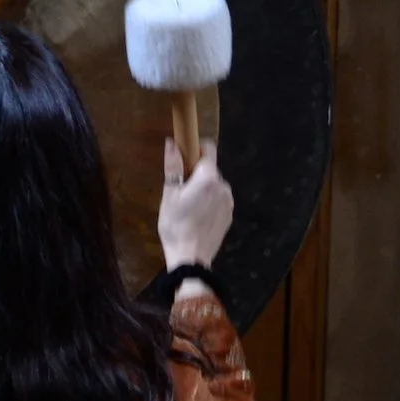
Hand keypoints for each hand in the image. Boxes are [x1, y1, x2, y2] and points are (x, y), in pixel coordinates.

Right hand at [158, 137, 231, 285]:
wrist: (190, 258)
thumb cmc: (175, 224)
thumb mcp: (169, 194)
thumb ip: (173, 166)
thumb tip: (172, 142)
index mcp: (208, 178)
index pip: (209, 149)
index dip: (196, 150)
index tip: (184, 161)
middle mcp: (223, 186)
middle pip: (211, 169)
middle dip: (197, 174)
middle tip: (180, 190)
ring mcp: (229, 201)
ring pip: (215, 185)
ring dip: (204, 189)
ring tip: (188, 207)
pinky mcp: (230, 215)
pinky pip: (219, 200)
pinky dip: (210, 202)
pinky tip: (198, 217)